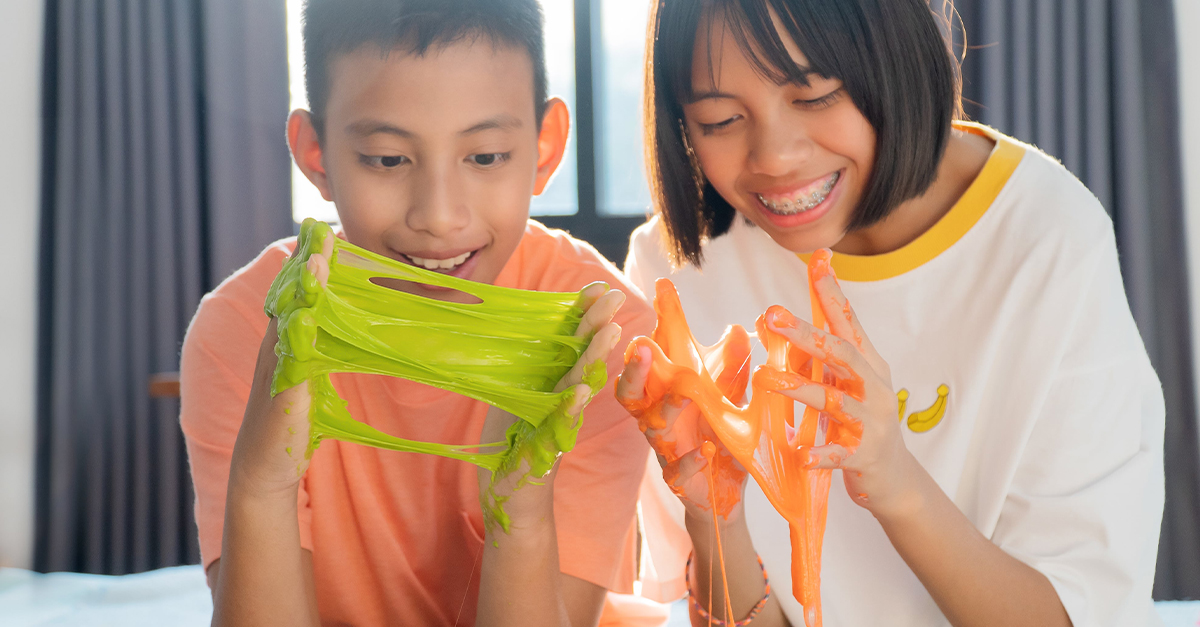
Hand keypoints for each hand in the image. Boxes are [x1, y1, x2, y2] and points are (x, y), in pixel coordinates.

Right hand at [228, 233, 334, 500]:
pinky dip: (297, 335)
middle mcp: (276, 347)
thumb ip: (330, 351)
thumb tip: (359, 331)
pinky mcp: (280, 393)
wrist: (265, 468)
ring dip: (301, 289)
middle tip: (316, 226)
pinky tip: (308, 318)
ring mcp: (275, 368)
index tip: (324, 230)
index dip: (309, 262)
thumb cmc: (295, 420)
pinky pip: (287, 359)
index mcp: (288, 341)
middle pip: (287, 296)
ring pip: (285, 320)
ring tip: (316, 260)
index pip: (298, 293)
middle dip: (301, 261)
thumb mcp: (316, 378)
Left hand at [478, 283, 625, 523]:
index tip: (596, 287)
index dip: (581, 315)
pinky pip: (560, 426)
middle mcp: (559, 400)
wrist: (512, 499)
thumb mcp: (513, 399)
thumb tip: (525, 331)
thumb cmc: (513, 447)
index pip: (568, 343)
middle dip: (596, 326)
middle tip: (614, 296)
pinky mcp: (545, 451)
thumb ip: (525, 370)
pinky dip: (571, 407)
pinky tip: (583, 391)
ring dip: (593, 359)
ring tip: (610, 332)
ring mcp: (555, 425)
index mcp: (550, 383)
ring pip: (577, 386)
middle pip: (580, 357)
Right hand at [616, 345, 748, 523]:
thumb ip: (731, 366)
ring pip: (652, 428)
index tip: (645, 323)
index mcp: (663, 396)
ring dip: (666, 409)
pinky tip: (705, 451)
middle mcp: (657, 420)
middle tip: (642, 349)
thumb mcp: (728, 396)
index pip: (645, 367)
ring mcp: (666, 450)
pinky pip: (676, 472)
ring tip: (682, 394)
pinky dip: (690, 461)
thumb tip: (736, 329)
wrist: (725, 488)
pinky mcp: (680, 481)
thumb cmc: (717, 433)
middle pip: (631, 395)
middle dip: (634, 372)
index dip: (641, 347)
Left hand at [763, 262, 919, 517]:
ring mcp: (872, 422)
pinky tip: (801, 454)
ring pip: (834, 400)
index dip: (832, 291)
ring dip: (800, 388)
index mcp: (868, 364)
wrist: (894, 476)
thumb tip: (778, 316)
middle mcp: (873, 386)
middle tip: (773, 315)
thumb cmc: (861, 420)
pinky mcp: (865, 455)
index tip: (818, 259)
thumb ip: (820, 351)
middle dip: (806, 332)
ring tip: (767, 378)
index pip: (848, 320)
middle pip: (840, 352)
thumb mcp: (846, 381)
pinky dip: (821, 454)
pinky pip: (839, 454)